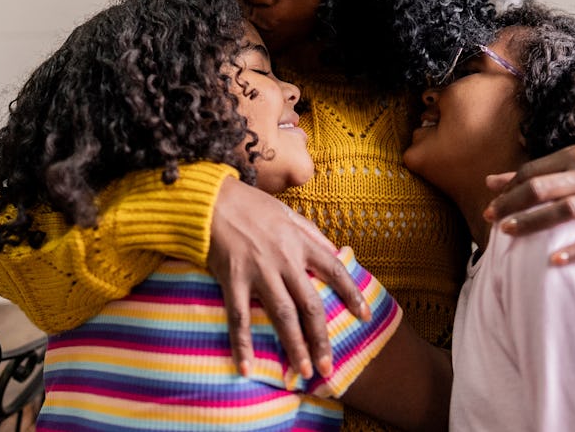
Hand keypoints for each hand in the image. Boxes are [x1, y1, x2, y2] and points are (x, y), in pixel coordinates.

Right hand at [207, 177, 369, 380]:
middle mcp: (284, 260)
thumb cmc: (249, 205)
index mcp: (300, 243)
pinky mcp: (233, 280)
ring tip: (305, 373)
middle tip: (329, 368)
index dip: (352, 294)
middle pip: (310, 305)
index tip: (364, 316)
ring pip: (283, 316)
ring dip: (295, 347)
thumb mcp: (287, 212)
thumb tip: (336, 251)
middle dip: (321, 339)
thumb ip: (312, 233)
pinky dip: (242, 345)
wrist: (210, 201)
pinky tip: (246, 368)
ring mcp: (259, 272)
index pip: (335, 270)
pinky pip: (239, 318)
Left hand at [482, 145, 574, 265]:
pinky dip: (574, 251)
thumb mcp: (571, 165)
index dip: (508, 189)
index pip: (533, 171)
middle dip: (512, 204)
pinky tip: (553, 260)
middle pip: (542, 188)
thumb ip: (532, 173)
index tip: (491, 204)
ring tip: (508, 231)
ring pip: (564, 210)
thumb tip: (490, 182)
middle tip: (491, 219)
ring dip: (533, 221)